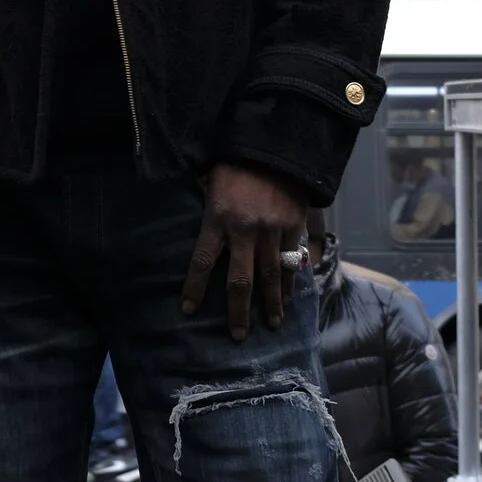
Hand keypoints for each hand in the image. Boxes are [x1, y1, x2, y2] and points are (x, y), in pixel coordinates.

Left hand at [181, 164, 306, 341]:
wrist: (274, 146)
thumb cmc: (234, 164)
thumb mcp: (209, 183)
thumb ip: (205, 211)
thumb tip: (189, 229)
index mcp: (218, 218)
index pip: (202, 261)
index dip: (194, 288)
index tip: (187, 310)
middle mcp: (245, 230)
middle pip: (240, 280)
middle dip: (238, 311)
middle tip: (238, 336)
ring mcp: (272, 230)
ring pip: (271, 276)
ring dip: (271, 304)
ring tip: (272, 324)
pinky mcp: (293, 227)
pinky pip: (292, 261)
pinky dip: (291, 282)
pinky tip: (289, 299)